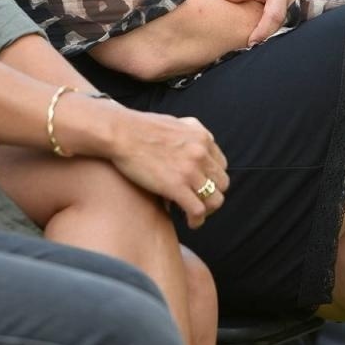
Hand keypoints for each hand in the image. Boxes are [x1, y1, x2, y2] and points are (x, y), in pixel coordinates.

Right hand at [107, 111, 229, 229]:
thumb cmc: (141, 127)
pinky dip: (196, 220)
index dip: (212, 179)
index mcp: (202, 138)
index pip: (222, 166)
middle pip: (222, 184)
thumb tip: (200, 141)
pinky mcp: (176, 187)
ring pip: (214, 200)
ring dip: (207, 210)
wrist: (122, 133)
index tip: (202, 186)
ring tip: (195, 215)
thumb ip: (192, 131)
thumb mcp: (176, 122)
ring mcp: (190, 171)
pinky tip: (189, 222)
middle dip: (212, 195)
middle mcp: (201, 154)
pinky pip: (198, 211)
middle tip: (199, 201)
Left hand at [219, 0, 318, 44]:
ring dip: (283, 36)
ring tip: (270, 44)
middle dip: (272, 38)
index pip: (274, 15)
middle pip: (286, 26)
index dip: (263, 31)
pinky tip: (283, 37)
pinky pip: (304, 26)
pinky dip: (293, 32)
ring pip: (296, 28)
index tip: (252, 44)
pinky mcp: (318, 9)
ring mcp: (312, 4)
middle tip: (258, 48)